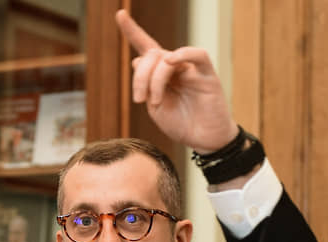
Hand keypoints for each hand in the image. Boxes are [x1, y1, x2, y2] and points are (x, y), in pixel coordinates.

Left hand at [115, 9, 236, 152]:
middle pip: (151, 55)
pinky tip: (173, 62)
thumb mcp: (156, 107)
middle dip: (140, 77)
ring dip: (155, 79)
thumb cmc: (181, 124)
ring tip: (155, 101)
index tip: (120, 14)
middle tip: (140, 100)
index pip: (146, 48)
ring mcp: (191, 70)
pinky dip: (183, 54)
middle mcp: (176, 67)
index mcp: (160, 75)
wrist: (203, 141)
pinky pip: (197, 55)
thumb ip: (146, 85)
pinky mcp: (207, 75)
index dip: (132, 31)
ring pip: (167, 58)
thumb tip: (136, 59)